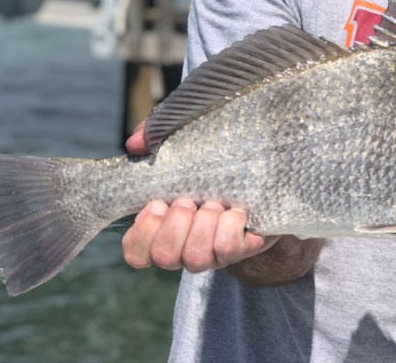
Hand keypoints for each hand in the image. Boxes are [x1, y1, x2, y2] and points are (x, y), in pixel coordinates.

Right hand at [122, 121, 274, 271]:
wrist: (259, 174)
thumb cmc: (210, 162)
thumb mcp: (181, 144)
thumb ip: (153, 137)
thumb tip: (136, 144)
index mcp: (163, 229)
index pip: (135, 254)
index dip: (142, 233)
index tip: (157, 203)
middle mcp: (184, 249)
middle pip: (164, 256)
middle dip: (175, 225)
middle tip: (188, 201)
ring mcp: (213, 254)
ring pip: (195, 258)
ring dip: (203, 226)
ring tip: (214, 204)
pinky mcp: (242, 250)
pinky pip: (228, 249)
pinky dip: (230, 226)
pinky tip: (236, 211)